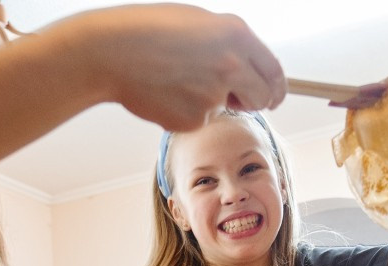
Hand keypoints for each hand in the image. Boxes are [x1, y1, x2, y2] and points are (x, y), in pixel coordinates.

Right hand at [57, 4, 285, 130]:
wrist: (111, 51)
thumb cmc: (146, 31)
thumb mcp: (198, 23)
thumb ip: (227, 44)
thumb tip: (242, 65)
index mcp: (238, 34)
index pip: (274, 69)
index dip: (276, 86)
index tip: (274, 95)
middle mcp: (233, 64)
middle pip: (262, 97)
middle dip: (253, 102)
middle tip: (235, 100)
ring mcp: (214, 94)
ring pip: (222, 108)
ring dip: (207, 102)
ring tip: (174, 79)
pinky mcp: (194, 118)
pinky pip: (196, 120)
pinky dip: (182, 111)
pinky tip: (162, 92)